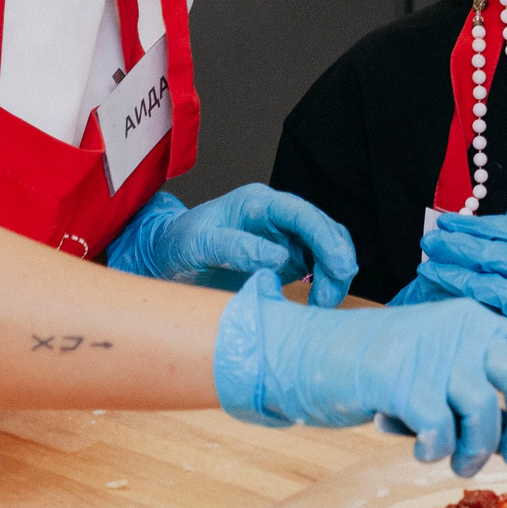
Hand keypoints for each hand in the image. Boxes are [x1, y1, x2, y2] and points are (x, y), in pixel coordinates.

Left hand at [104, 186, 356, 306]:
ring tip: (322, 303)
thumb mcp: (198, 244)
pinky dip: (325, 283)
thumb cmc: (177, 245)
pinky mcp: (286, 260)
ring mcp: (284, 238)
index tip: (340, 265)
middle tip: (330, 296)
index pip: (301, 213)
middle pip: (322, 230)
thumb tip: (276, 257)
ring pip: (325, 249)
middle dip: (336, 260)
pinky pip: (317, 267)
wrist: (166, 259)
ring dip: (333, 275)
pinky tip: (318, 302)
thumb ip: (234, 247)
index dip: (325, 237)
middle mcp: (276, 217)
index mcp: (256, 203)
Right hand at [212, 274, 506, 475]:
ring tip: (456, 462)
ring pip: (483, 412)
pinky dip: (434, 451)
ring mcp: (427, 351)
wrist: (307, 354)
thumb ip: (491, 399)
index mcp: (474, 318)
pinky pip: (438, 430)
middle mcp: (458, 326)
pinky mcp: (396, 378)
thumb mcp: (441, 371)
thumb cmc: (380, 373)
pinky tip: (419, 450)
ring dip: (475, 451)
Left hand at [417, 174, 506, 400]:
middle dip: (453, 245)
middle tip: (428, 240)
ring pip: (484, 284)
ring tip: (427, 268)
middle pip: (489, 253)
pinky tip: (448, 301)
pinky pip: (493, 316)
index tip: (447, 221)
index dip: (471, 224)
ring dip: (450, 275)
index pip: (505, 228)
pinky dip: (469, 307)